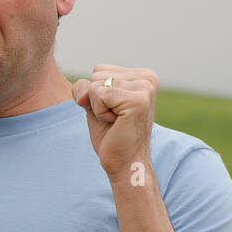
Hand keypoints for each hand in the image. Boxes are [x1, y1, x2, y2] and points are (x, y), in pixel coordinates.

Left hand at [71, 64, 157, 180]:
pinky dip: (99, 112)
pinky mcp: (137, 100)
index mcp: (143, 76)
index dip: (96, 93)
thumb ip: (84, 88)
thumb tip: (84, 94)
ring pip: (95, 84)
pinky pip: (98, 96)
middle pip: (96, 75)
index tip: (114, 110)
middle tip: (115, 118)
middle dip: (96, 99)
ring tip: (116, 120)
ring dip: (97, 107)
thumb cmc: (111, 134)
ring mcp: (144, 88)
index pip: (99, 69)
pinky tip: (116, 123)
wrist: (125, 162)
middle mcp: (148, 78)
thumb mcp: (94, 104)